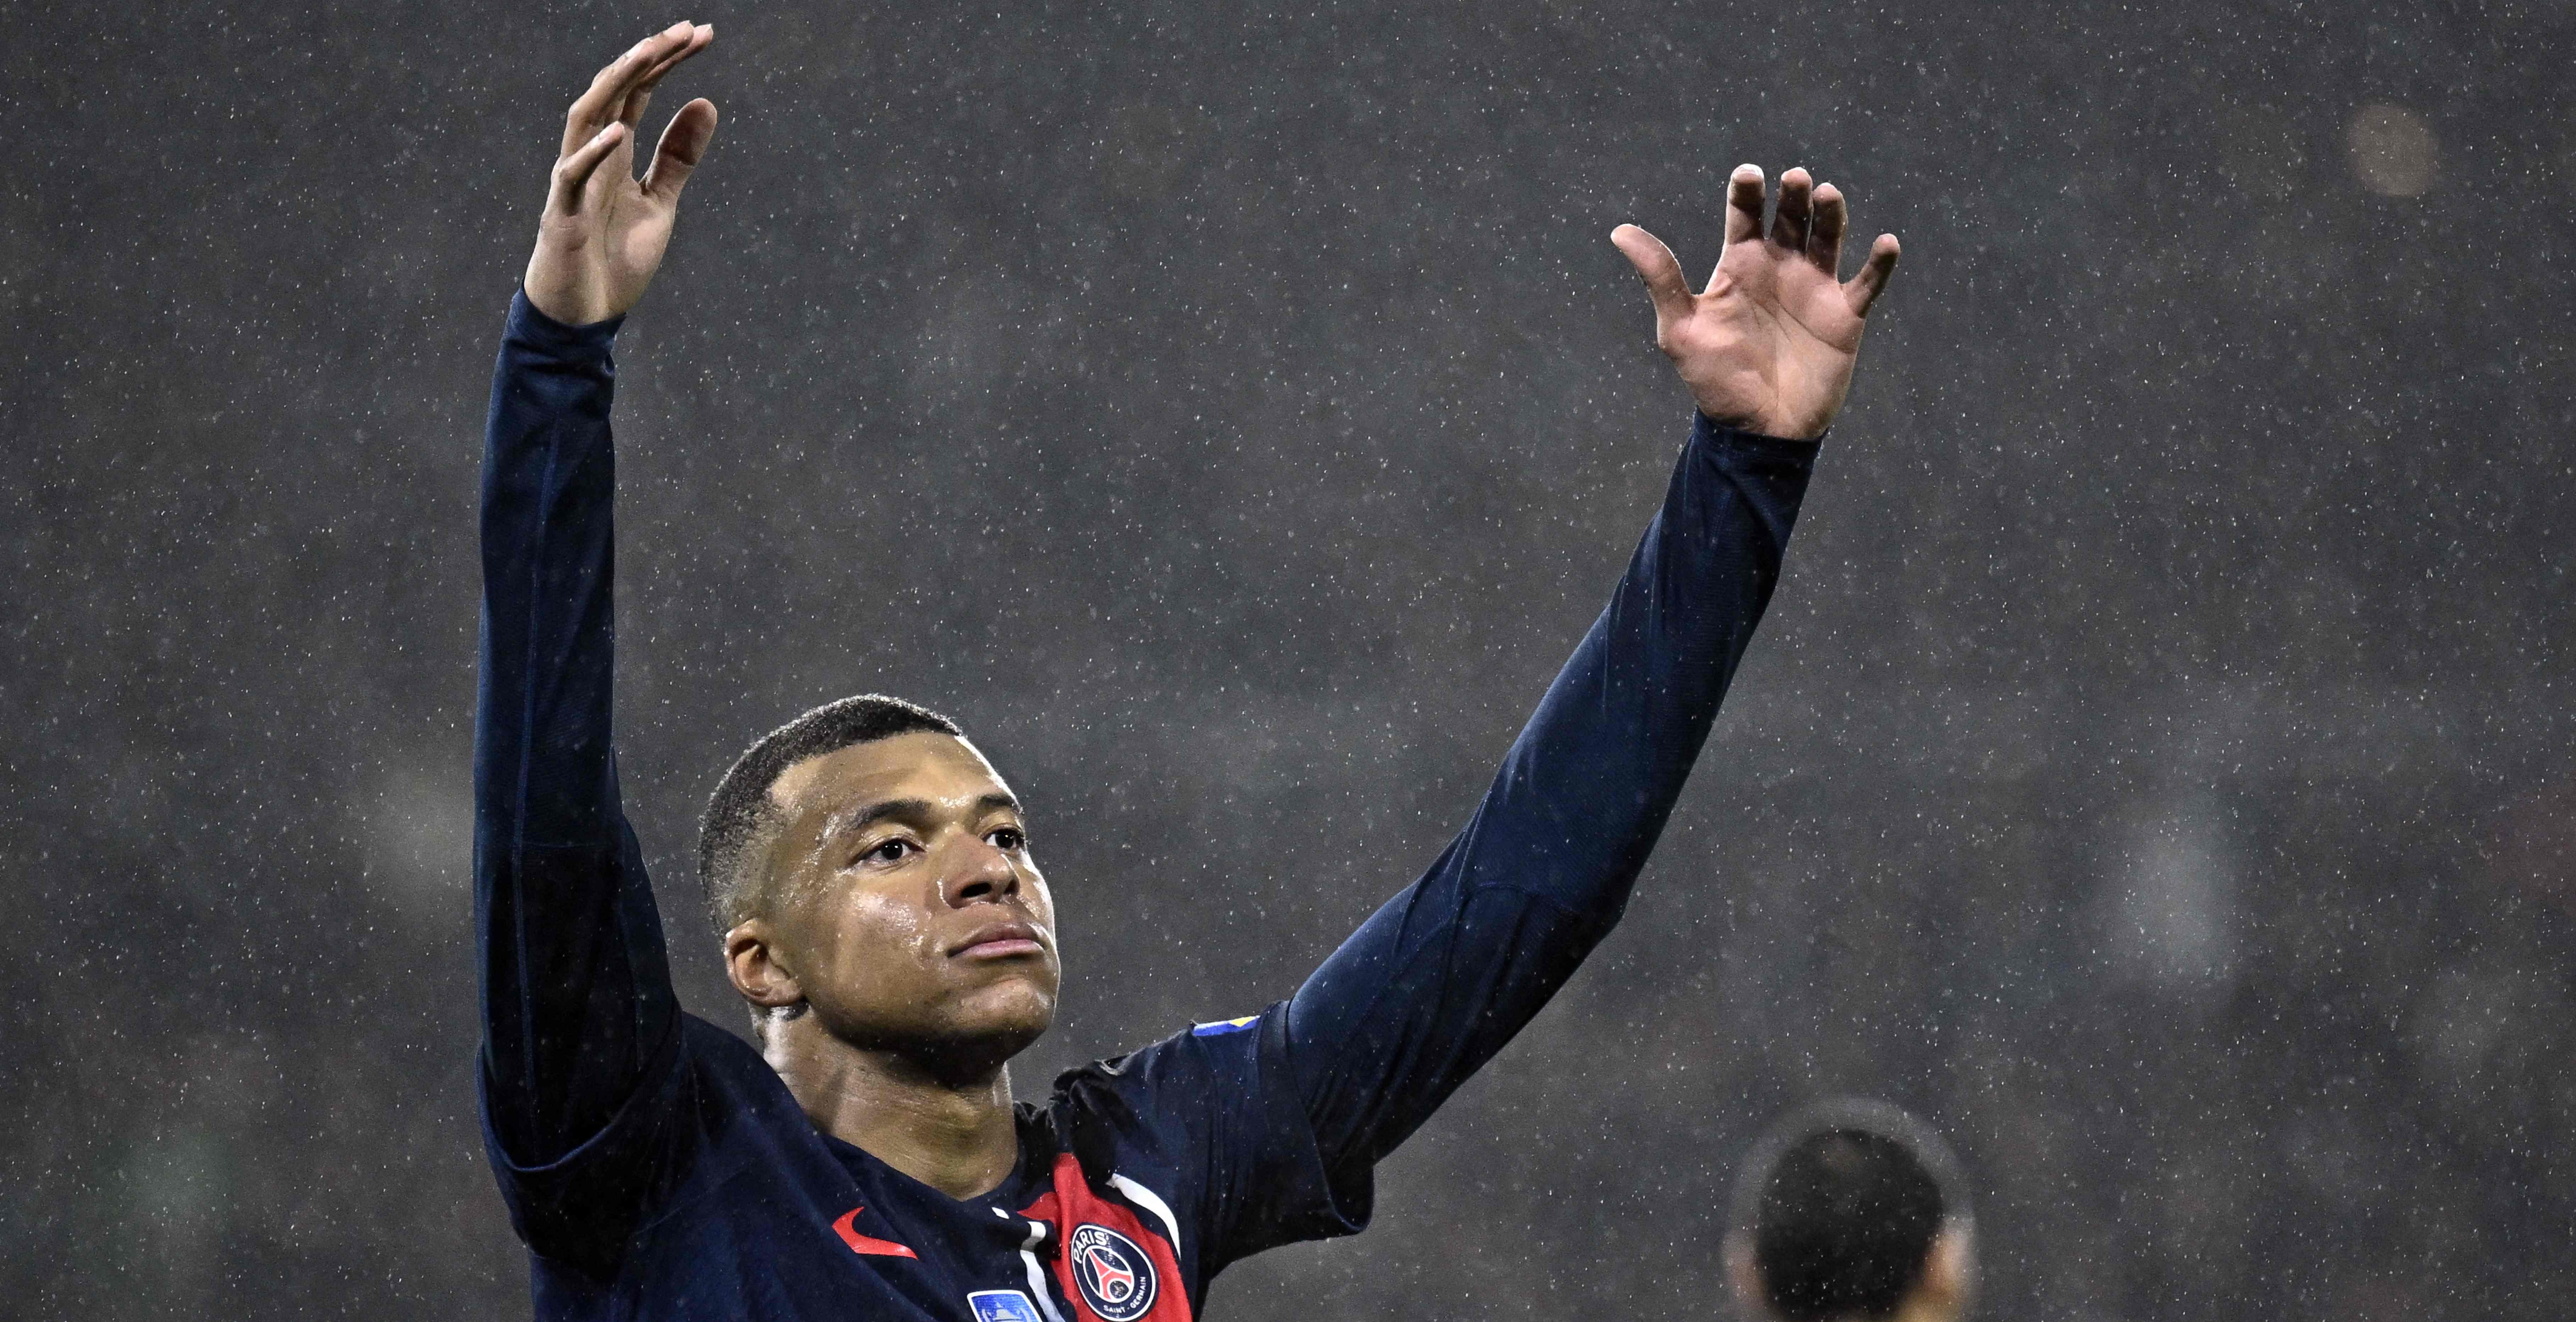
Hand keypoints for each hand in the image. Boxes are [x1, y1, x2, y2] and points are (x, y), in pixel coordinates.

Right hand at [523, 22, 718, 325]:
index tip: (702, 35)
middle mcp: (591, 156)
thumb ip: (678, 158)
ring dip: (615, 85)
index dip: (667, 61)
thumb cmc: (614, 257)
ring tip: (648, 53)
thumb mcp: (660, 202)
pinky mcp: (562, 216)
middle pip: (616, 92)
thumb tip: (706, 104)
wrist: (585, 314)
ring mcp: (573, 183)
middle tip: (685, 29)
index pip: (640, 92)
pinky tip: (619, 129)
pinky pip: (572, 176)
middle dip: (648, 58)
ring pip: (586, 118)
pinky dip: (592, 153)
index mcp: (615, 151)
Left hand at [1613, 166, 1898, 439]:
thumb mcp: (1681, 328)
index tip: (1749, 175)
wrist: (1757, 430)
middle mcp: (1779, 267)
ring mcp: (1814, 288)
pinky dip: (1880, 263)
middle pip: (1790, 216)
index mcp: (1739, 266)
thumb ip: (1660, 278)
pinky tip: (1886, 243)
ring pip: (1828, 237)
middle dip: (1793, 195)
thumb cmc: (1715, 381)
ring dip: (1831, 214)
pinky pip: (1868, 283)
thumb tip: (1619, 231)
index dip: (1747, 192)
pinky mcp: (1845, 315)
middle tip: (1794, 180)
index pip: (1744, 215)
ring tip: (1827, 195)